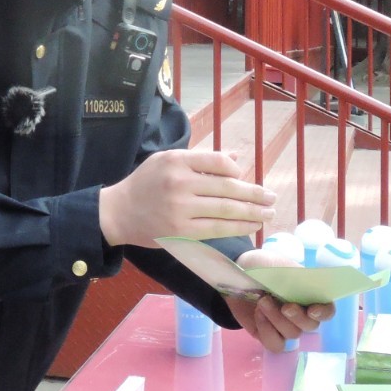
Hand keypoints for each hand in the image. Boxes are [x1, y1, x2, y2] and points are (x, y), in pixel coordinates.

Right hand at [99, 149, 274, 248]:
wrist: (118, 212)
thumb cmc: (145, 183)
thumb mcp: (167, 161)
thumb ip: (201, 160)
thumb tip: (236, 158)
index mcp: (177, 161)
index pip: (218, 162)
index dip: (236, 171)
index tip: (244, 177)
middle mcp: (180, 183)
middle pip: (228, 188)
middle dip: (255, 194)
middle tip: (272, 197)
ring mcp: (181, 209)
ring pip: (226, 210)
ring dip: (253, 212)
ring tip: (269, 213)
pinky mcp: (181, 232)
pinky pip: (217, 229)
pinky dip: (238, 227)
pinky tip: (251, 226)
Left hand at [229, 245, 331, 350]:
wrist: (236, 273)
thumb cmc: (262, 266)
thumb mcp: (278, 265)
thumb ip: (294, 277)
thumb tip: (307, 285)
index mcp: (309, 295)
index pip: (327, 310)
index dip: (324, 313)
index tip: (312, 310)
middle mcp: (301, 313)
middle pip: (310, 326)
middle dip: (297, 317)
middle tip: (284, 306)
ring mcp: (284, 326)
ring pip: (292, 334)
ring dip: (277, 320)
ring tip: (262, 302)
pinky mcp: (268, 335)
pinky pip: (275, 344)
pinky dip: (267, 331)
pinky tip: (258, 315)